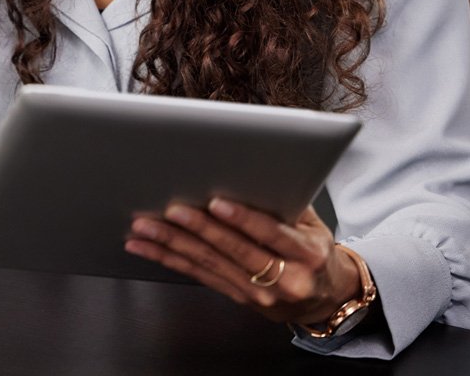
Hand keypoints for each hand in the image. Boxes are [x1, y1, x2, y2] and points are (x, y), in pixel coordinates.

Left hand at [124, 199, 361, 327]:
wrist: (325, 298)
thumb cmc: (315, 251)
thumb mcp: (314, 226)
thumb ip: (286, 204)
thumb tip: (250, 172)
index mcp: (306, 254)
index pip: (272, 234)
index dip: (243, 219)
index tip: (217, 203)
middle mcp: (284, 278)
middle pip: (235, 251)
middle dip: (199, 229)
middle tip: (170, 211)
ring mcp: (259, 294)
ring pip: (210, 264)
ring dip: (172, 244)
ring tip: (145, 227)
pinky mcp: (237, 298)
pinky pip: (198, 276)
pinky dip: (168, 259)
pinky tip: (145, 248)